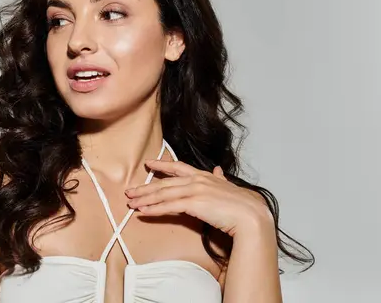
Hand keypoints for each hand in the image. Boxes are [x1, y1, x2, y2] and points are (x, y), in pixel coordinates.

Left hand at [125, 160, 273, 237]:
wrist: (250, 215)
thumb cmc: (242, 205)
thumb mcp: (228, 187)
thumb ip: (220, 179)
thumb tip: (218, 170)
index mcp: (204, 176)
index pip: (178, 168)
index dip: (162, 165)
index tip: (149, 164)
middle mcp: (197, 180)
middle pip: (165, 182)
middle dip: (146, 187)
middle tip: (130, 191)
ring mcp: (194, 190)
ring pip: (163, 194)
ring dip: (145, 198)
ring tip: (131, 203)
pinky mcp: (193, 203)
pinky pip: (168, 206)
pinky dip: (153, 209)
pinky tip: (142, 212)